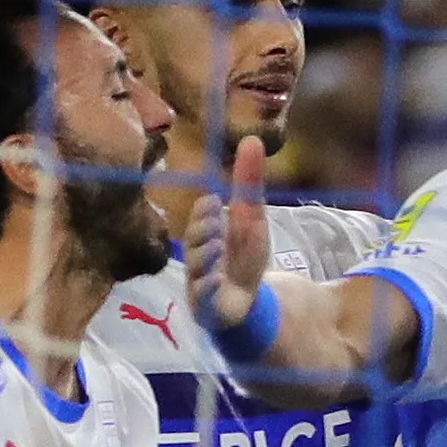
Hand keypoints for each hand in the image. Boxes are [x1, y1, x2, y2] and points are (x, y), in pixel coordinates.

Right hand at [185, 135, 271, 331]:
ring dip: (206, 255)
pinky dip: (207, 287)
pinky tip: (216, 278)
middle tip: (216, 219)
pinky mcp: (206, 308)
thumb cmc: (243, 259)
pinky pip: (202, 298)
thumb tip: (252, 138)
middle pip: (194, 242)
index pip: (200, 218)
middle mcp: (197, 257)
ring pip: (196, 269)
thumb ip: (249, 183)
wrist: (247, 304)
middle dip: (202, 230)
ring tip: (218, 244)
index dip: (205, 211)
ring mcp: (199, 284)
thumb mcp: (252, 219)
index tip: (215, 202)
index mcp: (206, 234)